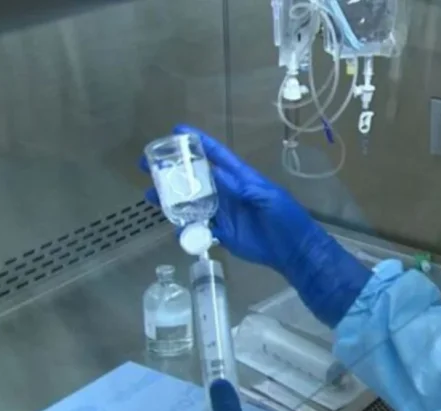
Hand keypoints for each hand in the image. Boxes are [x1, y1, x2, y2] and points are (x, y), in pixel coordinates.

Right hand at [140, 125, 371, 326]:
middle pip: (196, 178)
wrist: (293, 249)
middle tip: (147, 164)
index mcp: (240, 178)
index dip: (198, 142)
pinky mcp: (221, 233)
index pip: (216, 155)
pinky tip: (172, 226)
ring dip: (172, 199)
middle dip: (173, 171)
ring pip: (192, 202)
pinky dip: (184, 228)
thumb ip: (239, 184)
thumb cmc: (285, 216)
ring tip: (150, 195)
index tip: (177, 130)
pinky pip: (198, 228)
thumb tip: (212, 170)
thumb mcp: (265, 195)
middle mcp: (228, 192)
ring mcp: (223, 212)